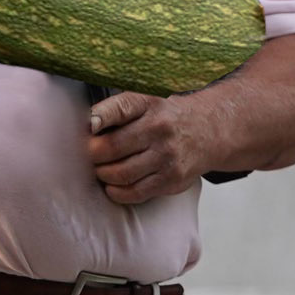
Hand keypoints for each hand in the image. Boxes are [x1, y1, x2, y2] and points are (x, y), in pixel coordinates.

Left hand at [85, 91, 219, 204]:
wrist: (207, 131)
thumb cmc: (165, 118)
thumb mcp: (147, 102)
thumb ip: (118, 110)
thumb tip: (87, 127)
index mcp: (149, 104)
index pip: (120, 108)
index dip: (100, 116)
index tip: (89, 125)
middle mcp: (159, 129)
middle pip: (112, 147)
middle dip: (93, 154)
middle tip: (91, 155)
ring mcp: (167, 156)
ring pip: (121, 173)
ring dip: (103, 174)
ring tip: (101, 170)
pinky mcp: (172, 179)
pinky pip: (135, 192)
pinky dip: (117, 192)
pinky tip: (112, 186)